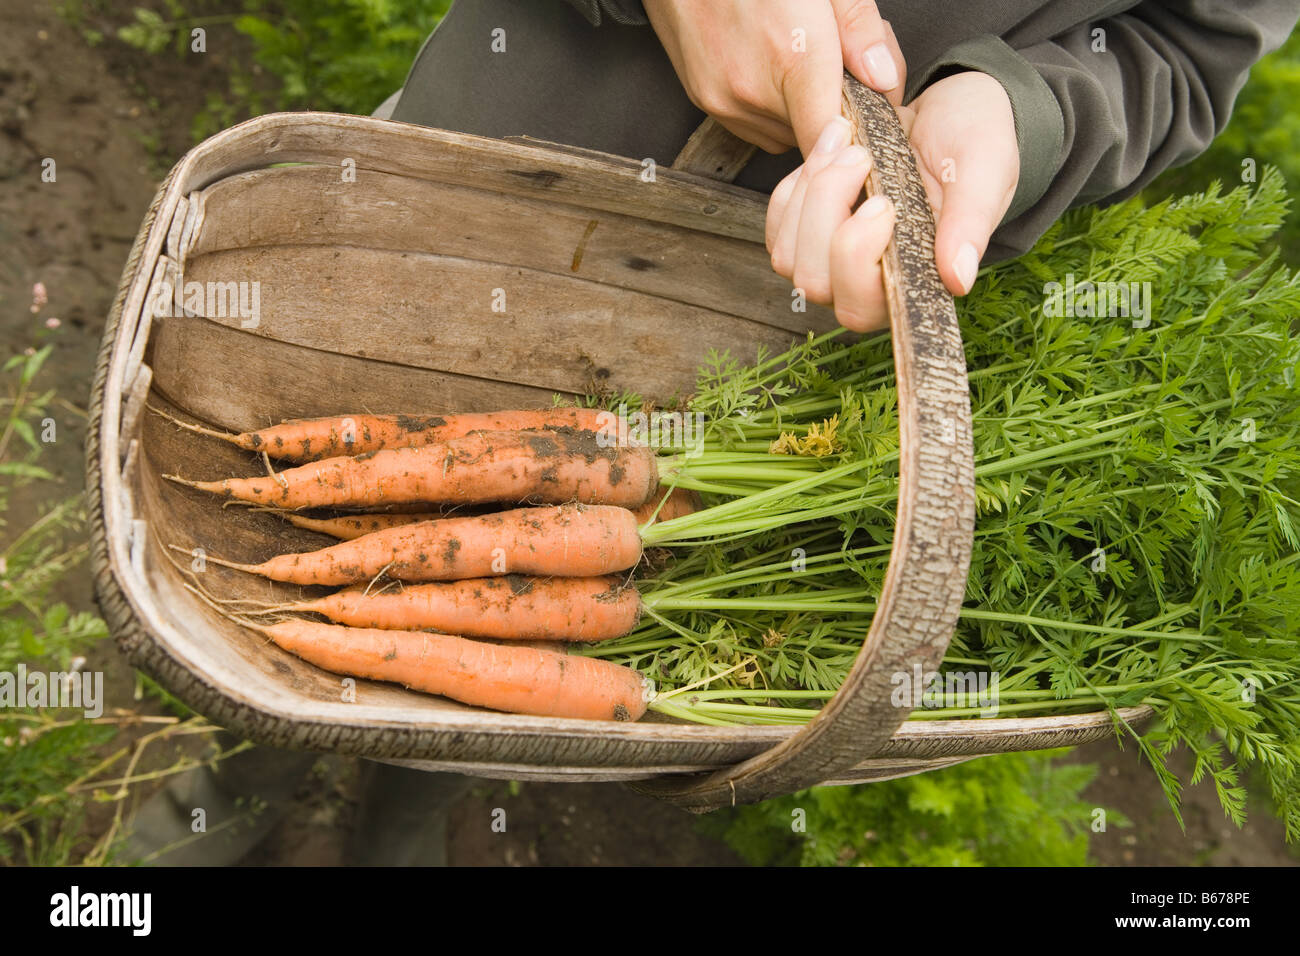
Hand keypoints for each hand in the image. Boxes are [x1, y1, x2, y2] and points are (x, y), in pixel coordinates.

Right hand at [643, 0, 906, 155]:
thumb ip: (859, 29)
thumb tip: (884, 78)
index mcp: (793, 58)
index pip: (830, 139)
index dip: (854, 139)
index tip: (867, 119)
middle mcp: (752, 90)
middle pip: (811, 136)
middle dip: (832, 109)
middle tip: (838, 68)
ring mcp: (723, 100)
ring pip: (782, 134)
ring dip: (799, 112)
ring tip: (799, 63)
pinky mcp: (704, 100)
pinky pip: (752, 126)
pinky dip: (770, 108)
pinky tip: (771, 68)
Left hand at [766, 71, 1019, 330]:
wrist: (950, 113)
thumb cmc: (975, 146)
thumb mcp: (986, 171)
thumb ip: (972, 223)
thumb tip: (959, 281)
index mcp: (915, 283)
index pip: (861, 306)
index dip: (856, 258)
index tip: (884, 201)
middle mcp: (868, 285)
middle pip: (814, 281)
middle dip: (827, 211)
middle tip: (862, 154)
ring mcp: (830, 263)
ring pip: (787, 256)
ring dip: (810, 191)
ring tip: (847, 140)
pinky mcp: (806, 232)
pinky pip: (777, 225)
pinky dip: (794, 183)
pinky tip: (829, 149)